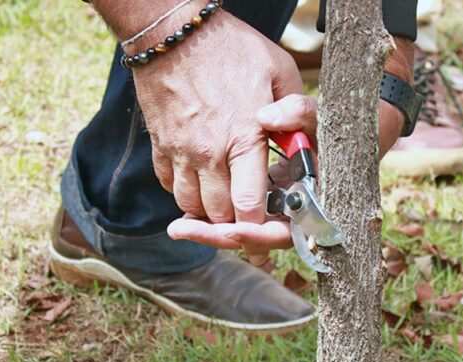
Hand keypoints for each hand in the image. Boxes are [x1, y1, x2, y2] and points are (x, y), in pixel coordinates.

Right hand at [129, 7, 301, 254]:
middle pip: (219, 215)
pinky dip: (183, 191)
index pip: (248, 206)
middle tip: (248, 218)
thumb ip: (295, 112)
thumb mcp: (279, 71)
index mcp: (244, 139)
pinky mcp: (160, 144)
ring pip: (190, 205)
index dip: (259, 227)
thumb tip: (302, 143)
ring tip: (224, 202)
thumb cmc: (231, 47)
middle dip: (235, 223)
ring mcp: (181, 151)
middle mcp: (210, 153)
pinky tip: (199, 181)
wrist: (174, 31)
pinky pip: (169, 185)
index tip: (266, 230)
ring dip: (208, 210)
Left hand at [168, 54, 413, 256]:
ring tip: (177, 227)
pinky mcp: (266, 205)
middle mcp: (295, 217)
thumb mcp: (322, 116)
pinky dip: (215, 217)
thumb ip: (299, 112)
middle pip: (254, 239)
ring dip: (211, 231)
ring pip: (242, 232)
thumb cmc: (337, 127)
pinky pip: (239, 218)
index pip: (283, 233)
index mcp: (312, 206)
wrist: (351, 136)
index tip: (231, 229)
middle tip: (182, 230)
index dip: (257, 234)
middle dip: (219, 237)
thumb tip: (265, 117)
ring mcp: (279, 214)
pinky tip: (187, 213)